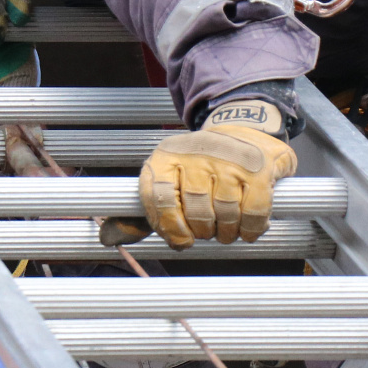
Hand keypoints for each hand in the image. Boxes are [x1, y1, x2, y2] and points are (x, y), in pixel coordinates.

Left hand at [105, 98, 297, 249]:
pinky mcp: (260, 169)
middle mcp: (196, 154)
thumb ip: (143, 213)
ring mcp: (230, 160)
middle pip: (195, 212)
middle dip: (202, 231)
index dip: (169, 227)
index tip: (181, 240)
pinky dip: (251, 229)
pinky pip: (254, 213)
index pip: (159, 199)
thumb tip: (108, 238)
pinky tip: (247, 229)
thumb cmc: (199, 166)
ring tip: (227, 230)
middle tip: (208, 230)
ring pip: (225, 214)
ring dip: (227, 233)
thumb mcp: (167, 181)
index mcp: (166, 156)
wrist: (242, 127)